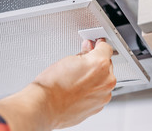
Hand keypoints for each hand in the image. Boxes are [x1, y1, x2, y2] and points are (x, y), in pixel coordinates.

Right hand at [0, 39, 115, 130]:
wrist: (44, 106)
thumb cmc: (52, 85)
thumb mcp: (68, 60)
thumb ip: (83, 54)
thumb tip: (88, 53)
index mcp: (100, 64)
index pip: (106, 47)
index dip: (99, 45)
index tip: (95, 45)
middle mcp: (106, 81)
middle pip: (106, 64)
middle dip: (95, 61)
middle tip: (82, 61)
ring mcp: (103, 95)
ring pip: (103, 80)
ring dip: (94, 77)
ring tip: (76, 78)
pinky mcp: (98, 107)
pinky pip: (98, 93)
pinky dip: (91, 89)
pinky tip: (78, 88)